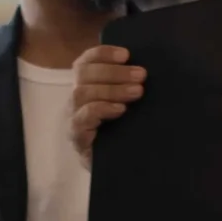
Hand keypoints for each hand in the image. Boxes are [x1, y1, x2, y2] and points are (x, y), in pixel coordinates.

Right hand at [69, 45, 143, 163]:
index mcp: (87, 85)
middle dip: (113, 71)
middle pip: (83, 74)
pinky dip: (101, 109)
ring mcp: (74, 117)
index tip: (126, 54)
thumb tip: (146, 68)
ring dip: (111, 89)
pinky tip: (120, 110)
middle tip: (141, 75)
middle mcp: (77, 98)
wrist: (123, 167)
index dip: (102, 53)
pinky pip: (81, 119)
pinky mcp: (77, 138)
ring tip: (136, 92)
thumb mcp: (129, 103)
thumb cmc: (127, 130)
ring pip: (81, 93)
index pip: (86, 61)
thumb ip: (131, 85)